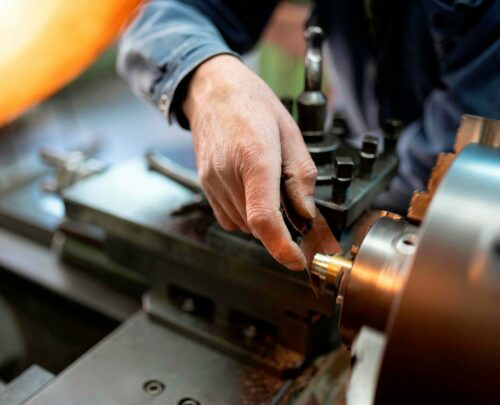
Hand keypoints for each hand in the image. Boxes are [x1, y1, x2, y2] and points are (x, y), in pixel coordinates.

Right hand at [183, 55, 316, 269]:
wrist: (212, 91)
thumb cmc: (252, 104)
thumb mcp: (290, 133)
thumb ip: (301, 177)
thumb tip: (306, 213)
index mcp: (255, 158)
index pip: (264, 218)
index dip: (282, 248)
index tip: (297, 260)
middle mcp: (228, 174)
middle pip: (257, 226)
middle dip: (279, 228)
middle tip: (292, 207)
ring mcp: (212, 182)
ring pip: (243, 225)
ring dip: (262, 221)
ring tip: (268, 187)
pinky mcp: (204, 186)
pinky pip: (228, 217)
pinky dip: (245, 216)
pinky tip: (251, 191)